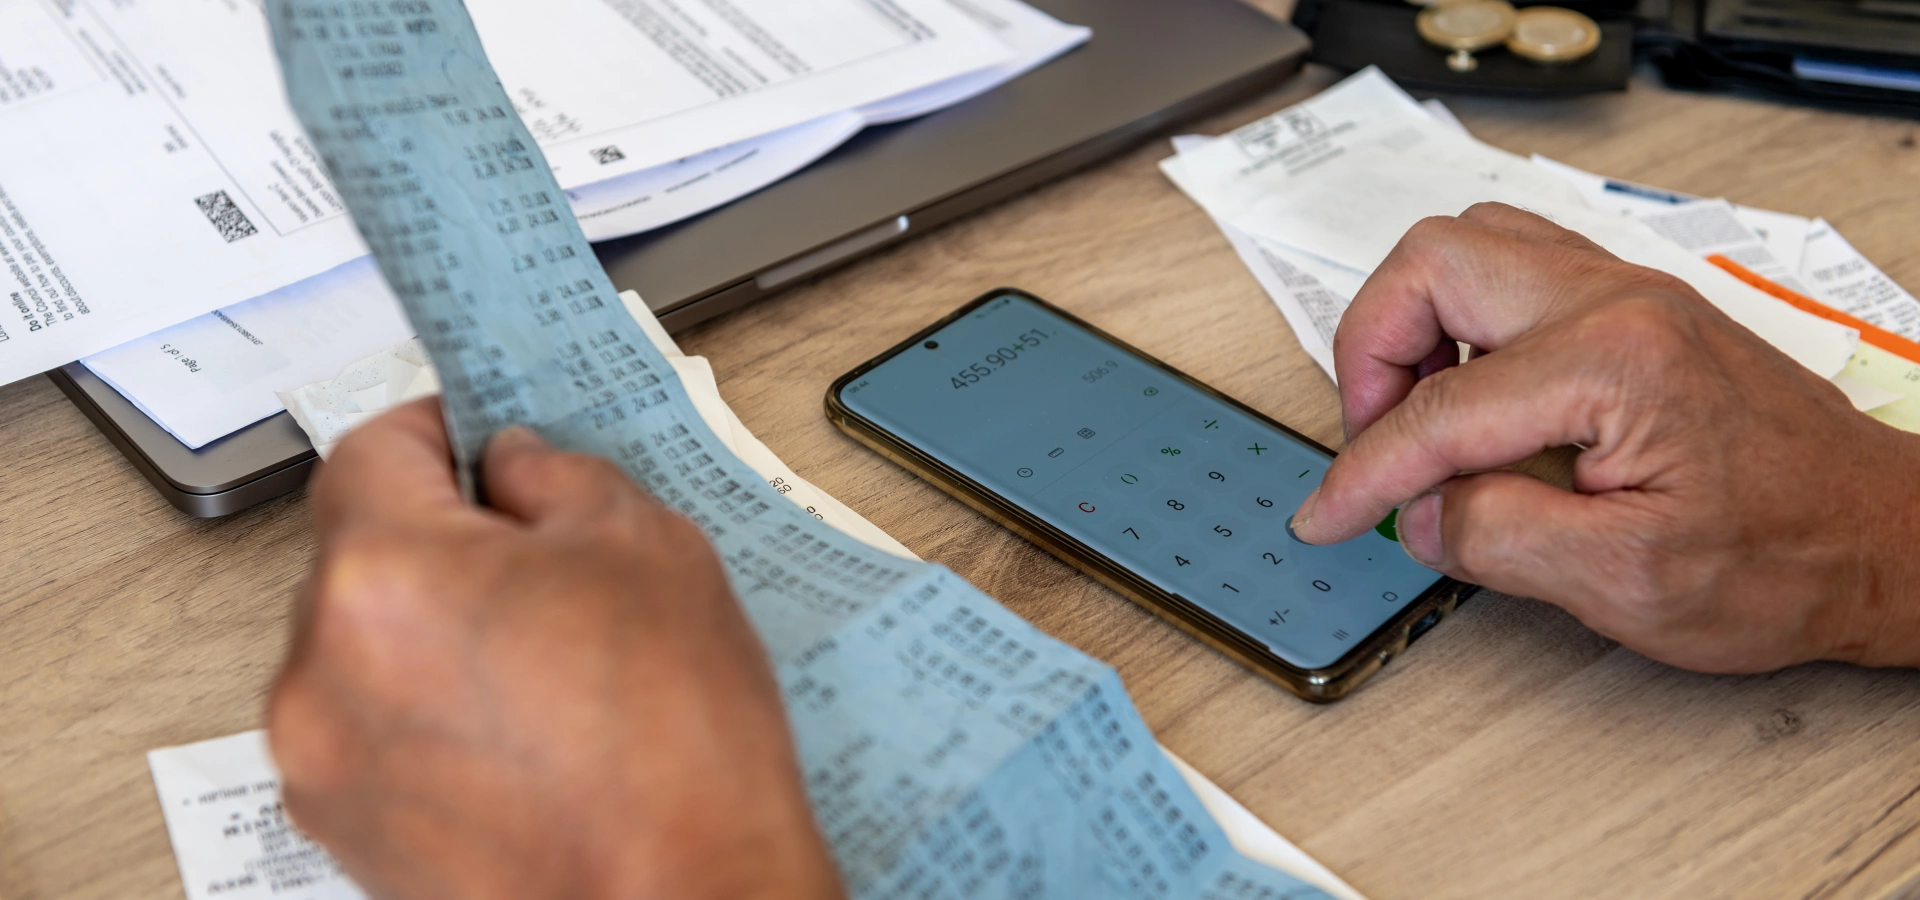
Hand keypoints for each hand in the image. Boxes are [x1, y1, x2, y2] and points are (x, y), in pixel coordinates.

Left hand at [267, 399, 841, 899]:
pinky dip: (429, 715)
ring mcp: (322, 763)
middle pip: (360, 552)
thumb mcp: (648, 546)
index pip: (373, 448)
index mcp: (384, 574)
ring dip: (432, 633)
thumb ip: (557, 475)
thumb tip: (513, 466)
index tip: (476, 440)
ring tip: (546, 667)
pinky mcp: (343, 832)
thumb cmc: (677, 754)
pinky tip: (526, 732)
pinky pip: (371, 731)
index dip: (438, 430)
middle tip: (543, 562)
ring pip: (362, 646)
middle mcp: (321, 670)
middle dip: (443, 541)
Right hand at [1290, 203, 1919, 672]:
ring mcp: (1626, 293)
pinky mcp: (1631, 307)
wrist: (1880, 539)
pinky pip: (1510, 268)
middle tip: (1372, 440)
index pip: (1440, 409)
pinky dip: (1459, 320)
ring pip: (1467, 246)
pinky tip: (1468, 396)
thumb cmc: (1786, 560)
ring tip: (1413, 415)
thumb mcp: (1627, 583)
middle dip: (1371, 350)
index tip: (1329, 515)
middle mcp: (1617, 301)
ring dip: (1413, 322)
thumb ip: (1498, 538)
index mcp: (1614, 362)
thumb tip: (1420, 513)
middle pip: (1432, 263)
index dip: (1365, 473)